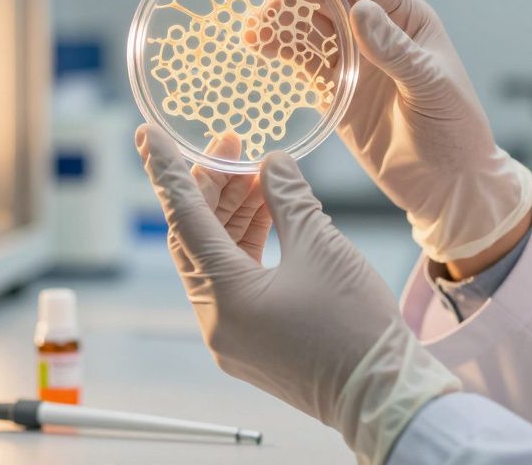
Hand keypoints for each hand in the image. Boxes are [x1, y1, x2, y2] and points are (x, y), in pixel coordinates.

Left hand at [136, 124, 459, 462]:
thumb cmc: (356, 326)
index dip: (167, 170)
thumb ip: (288, 197)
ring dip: (231, 215)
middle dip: (210, 187)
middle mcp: (216, 320)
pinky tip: (266, 214)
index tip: (146, 135)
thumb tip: (272, 163)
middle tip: (230, 144)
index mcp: (224, 297)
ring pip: (215, 260)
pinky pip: (233, 283)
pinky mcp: (251, 343)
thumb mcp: (321, 246)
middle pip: (194, 238)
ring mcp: (231, 335)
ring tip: (257, 175)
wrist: (385, 396)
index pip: (182, 217)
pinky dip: (245, 246)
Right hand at [274, 0, 531, 265]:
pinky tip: (259, 46)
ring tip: (250, 22)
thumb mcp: (431, 87)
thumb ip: (395, 50)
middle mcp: (377, 32)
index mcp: (406, 18)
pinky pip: (304, 64)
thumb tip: (360, 9)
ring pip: (309, 27)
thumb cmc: (456, 131)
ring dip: (279, 19)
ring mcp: (355, 62)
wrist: (451, 187)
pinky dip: (281, 52)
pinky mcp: (338, 94)